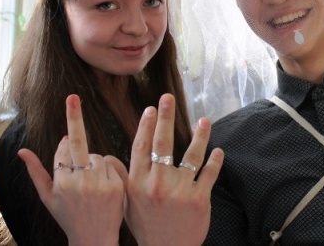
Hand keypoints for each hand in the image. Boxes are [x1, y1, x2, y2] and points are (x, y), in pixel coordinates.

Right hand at [18, 94, 125, 245]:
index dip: (64, 144)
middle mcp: (78, 181)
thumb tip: (22, 150)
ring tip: (91, 185)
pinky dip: (106, 169)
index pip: (62, 150)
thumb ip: (36, 172)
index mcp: (59, 183)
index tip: (66, 136)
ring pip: (96, 155)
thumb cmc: (68, 217)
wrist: (93, 239)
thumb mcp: (48, 198)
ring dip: (93, 161)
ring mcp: (98, 183)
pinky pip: (110, 164)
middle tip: (72, 97)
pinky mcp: (116, 185)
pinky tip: (103, 185)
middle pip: (77, 142)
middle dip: (73, 118)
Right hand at [125, 93, 223, 245]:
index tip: (151, 108)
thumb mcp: (126, 203)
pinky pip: (209, 173)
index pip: (142, 147)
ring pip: (192, 155)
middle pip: (163, 143)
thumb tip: (105, 158)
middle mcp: (158, 183)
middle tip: (167, 98)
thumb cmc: (146, 226)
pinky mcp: (199, 199)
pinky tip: (217, 150)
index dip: (146, 125)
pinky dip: (215, 160)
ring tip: (204, 120)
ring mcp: (180, 190)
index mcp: (139, 182)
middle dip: (165, 118)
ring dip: (200, 135)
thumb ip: (120, 178)